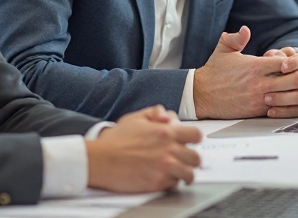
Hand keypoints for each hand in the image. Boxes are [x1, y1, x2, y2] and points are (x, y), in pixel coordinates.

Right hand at [86, 105, 202, 192]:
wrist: (101, 160)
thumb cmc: (116, 140)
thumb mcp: (135, 117)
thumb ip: (156, 112)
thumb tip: (170, 118)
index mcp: (165, 132)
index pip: (196, 135)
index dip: (194, 139)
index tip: (190, 143)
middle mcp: (168, 150)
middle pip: (196, 157)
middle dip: (191, 159)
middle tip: (184, 160)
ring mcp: (164, 167)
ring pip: (189, 174)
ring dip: (185, 173)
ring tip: (179, 174)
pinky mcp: (157, 183)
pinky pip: (174, 185)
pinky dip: (171, 182)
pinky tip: (164, 178)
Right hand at [193, 26, 297, 118]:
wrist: (201, 95)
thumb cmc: (214, 72)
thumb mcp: (223, 50)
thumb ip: (235, 38)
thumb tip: (246, 30)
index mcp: (255, 66)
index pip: (286, 62)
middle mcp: (260, 83)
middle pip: (294, 79)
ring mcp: (260, 98)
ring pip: (293, 96)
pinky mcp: (258, 111)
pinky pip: (284, 111)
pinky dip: (297, 107)